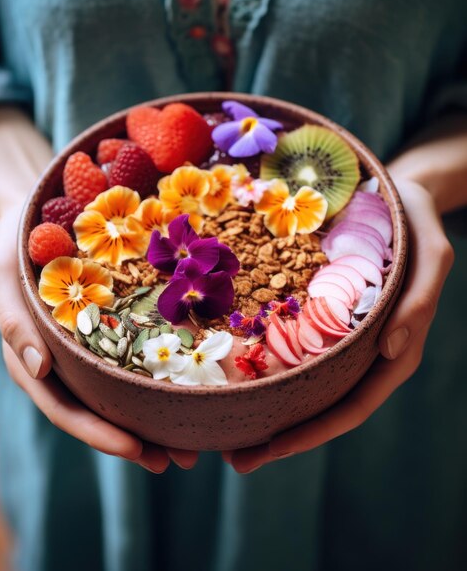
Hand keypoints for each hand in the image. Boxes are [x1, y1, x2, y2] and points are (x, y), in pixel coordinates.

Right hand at [0, 205, 197, 471]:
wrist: (37, 212)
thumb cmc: (16, 241)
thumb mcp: (4, 273)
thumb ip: (14, 321)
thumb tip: (38, 369)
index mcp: (32, 358)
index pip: (64, 407)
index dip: (98, 433)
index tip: (137, 449)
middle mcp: (61, 362)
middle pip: (96, 412)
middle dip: (134, 440)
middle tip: (178, 459)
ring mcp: (84, 348)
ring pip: (116, 395)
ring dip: (150, 422)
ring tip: (190, 443)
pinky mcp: (107, 329)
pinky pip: (130, 361)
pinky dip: (153, 382)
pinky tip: (185, 391)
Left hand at [224, 179, 453, 472]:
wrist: (398, 194)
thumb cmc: (416, 222)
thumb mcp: (430, 255)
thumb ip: (417, 303)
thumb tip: (389, 352)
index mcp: (394, 351)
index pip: (354, 406)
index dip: (315, 432)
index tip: (272, 449)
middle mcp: (363, 353)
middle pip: (322, 407)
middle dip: (282, 437)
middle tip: (233, 458)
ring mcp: (340, 337)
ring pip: (304, 385)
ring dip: (268, 411)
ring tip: (223, 428)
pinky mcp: (321, 315)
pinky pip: (294, 349)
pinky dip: (267, 369)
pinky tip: (235, 374)